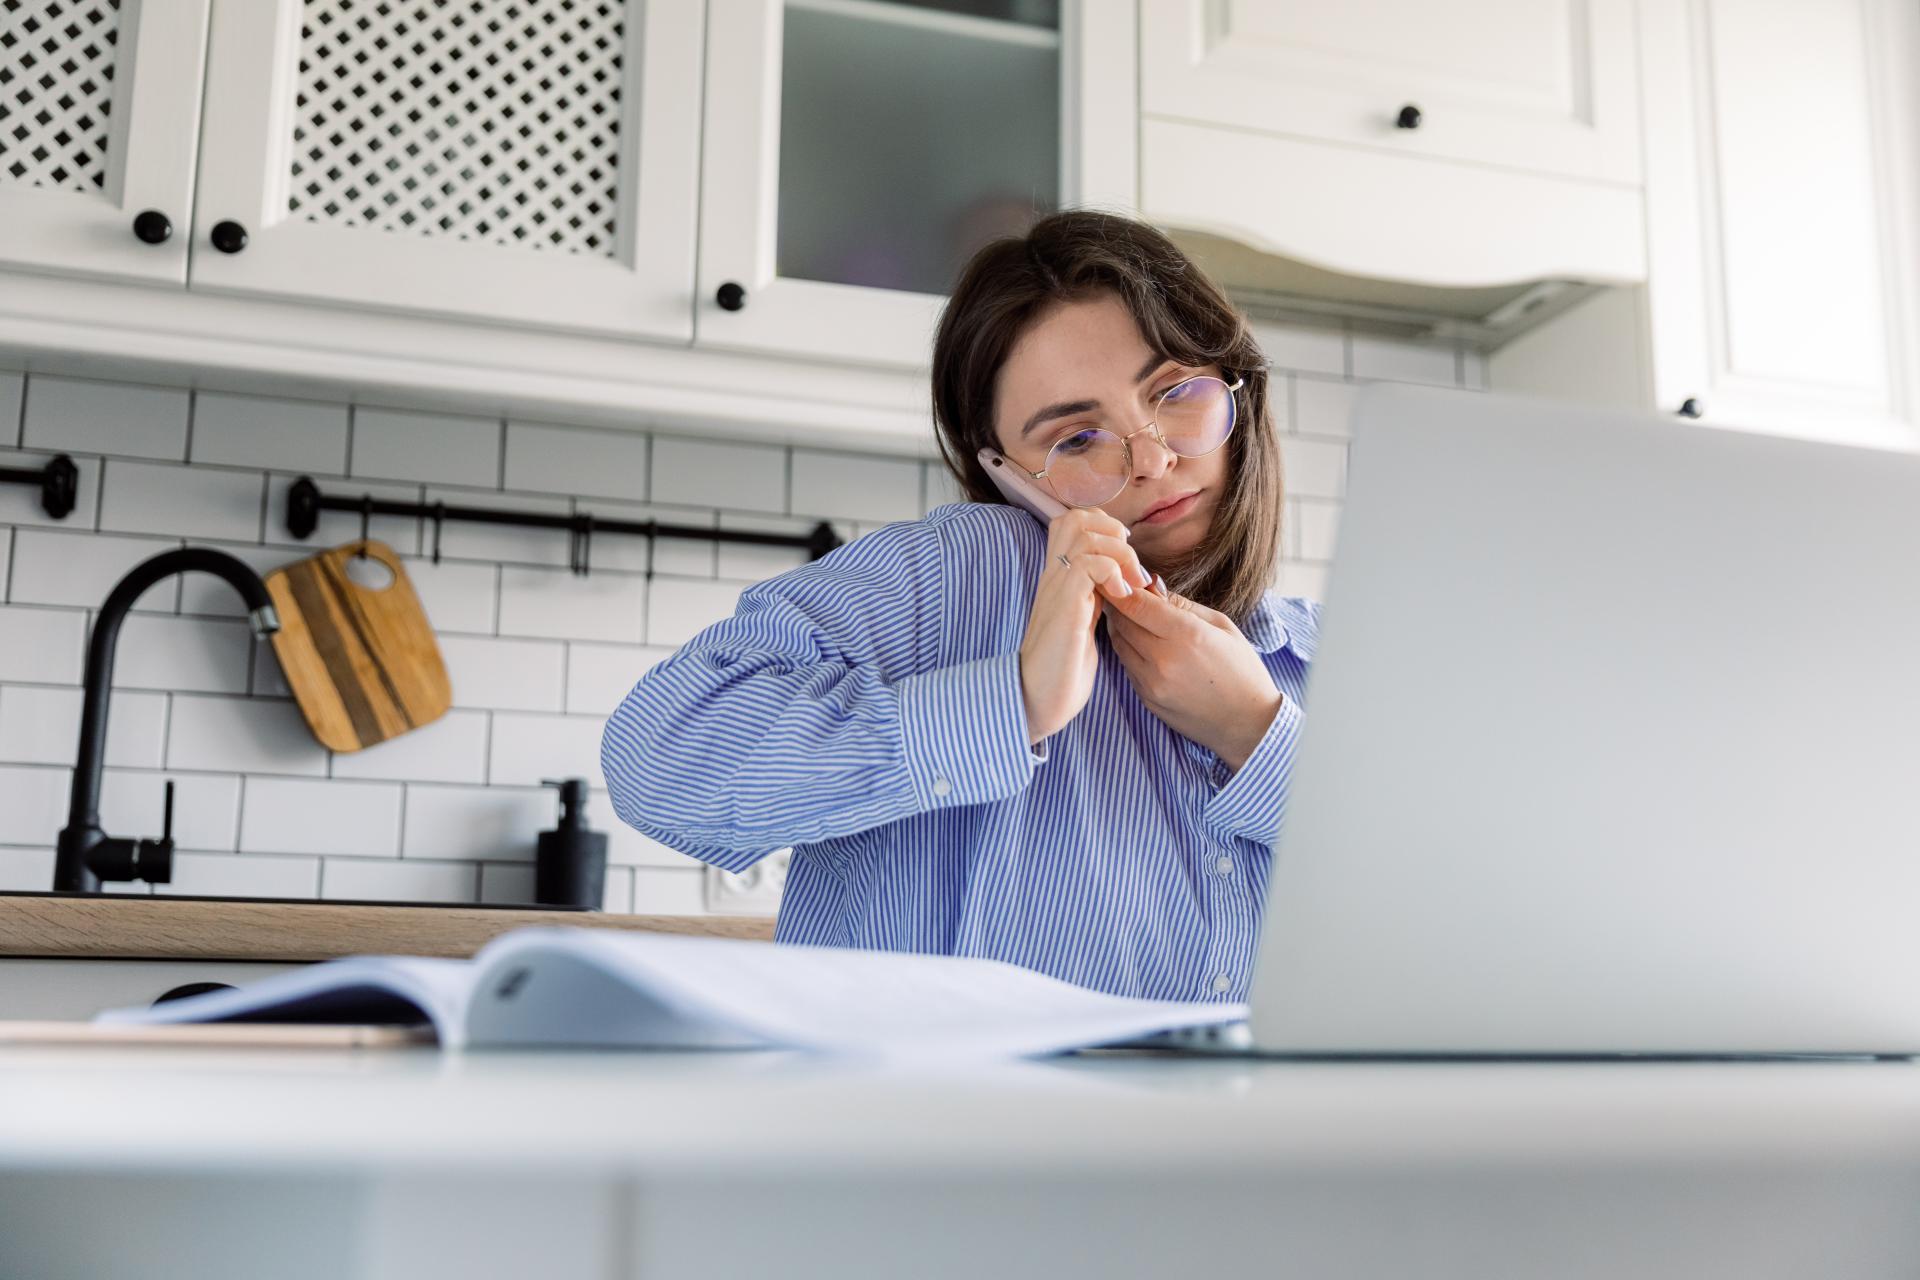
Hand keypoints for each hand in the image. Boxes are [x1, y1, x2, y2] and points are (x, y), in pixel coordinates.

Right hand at [1019, 508, 1155, 743]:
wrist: (1037, 697)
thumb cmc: (1063, 667)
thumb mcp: (1083, 620)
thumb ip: (1094, 594)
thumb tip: (1119, 578)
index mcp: (1058, 577)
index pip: (1073, 522)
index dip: (1104, 528)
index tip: (1124, 561)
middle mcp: (1054, 576)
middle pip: (1077, 518)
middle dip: (1113, 533)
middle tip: (1130, 568)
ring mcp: (1057, 588)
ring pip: (1086, 534)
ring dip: (1119, 553)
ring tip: (1131, 584)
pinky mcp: (1066, 605)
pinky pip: (1091, 564)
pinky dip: (1113, 572)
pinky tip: (1121, 596)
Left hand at [1101, 584, 1283, 770]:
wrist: (1247, 723)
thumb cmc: (1242, 670)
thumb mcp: (1222, 626)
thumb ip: (1183, 604)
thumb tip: (1152, 586)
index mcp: (1187, 635)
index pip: (1136, 604)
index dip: (1122, 588)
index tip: (1119, 578)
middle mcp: (1164, 660)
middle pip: (1121, 622)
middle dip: (1118, 605)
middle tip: (1119, 593)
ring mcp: (1152, 683)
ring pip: (1119, 644)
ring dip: (1119, 627)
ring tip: (1130, 616)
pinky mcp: (1146, 699)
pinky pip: (1126, 666)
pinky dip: (1128, 650)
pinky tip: (1140, 643)